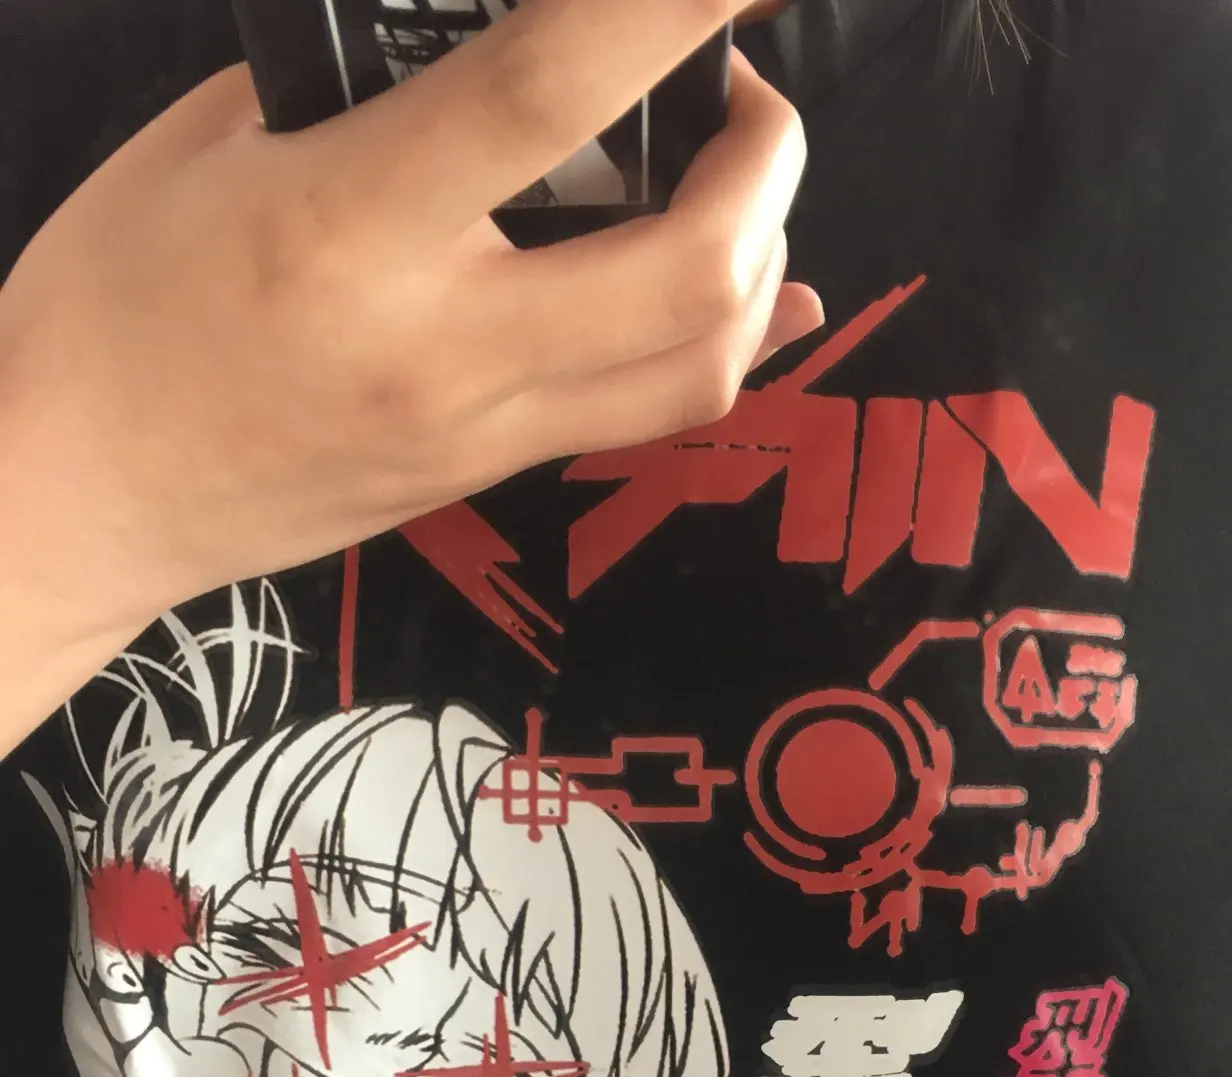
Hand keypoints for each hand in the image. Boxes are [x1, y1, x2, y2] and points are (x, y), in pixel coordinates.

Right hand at [0, 0, 821, 749]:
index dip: (671, 13)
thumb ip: (361, 90)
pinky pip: (647, 416)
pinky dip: (724, 345)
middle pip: (689, 271)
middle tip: (745, 100)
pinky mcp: (490, 476)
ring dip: (761, 263)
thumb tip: (486, 46)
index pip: (549, 92)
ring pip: (699, 368)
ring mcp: (479, 429)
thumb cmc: (117, 308)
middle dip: (768, 165)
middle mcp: (443, 345)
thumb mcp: (210, 147)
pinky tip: (749, 294)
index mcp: (350, 228)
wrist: (83, 495)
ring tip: (740, 191)